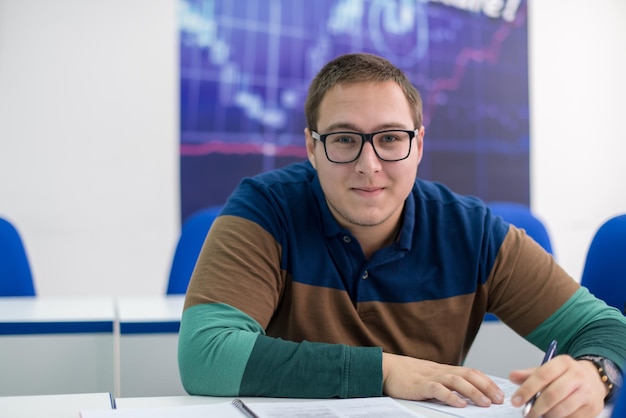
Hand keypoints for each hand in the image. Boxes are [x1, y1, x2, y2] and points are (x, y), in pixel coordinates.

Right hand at [381, 352, 504, 406]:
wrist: (387, 368)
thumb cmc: (408, 375)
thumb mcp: (431, 376)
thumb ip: (446, 382)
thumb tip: (464, 393)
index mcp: (445, 370)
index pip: (472, 372)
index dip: (487, 382)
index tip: (499, 393)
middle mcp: (441, 371)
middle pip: (469, 375)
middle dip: (487, 387)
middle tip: (499, 399)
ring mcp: (431, 377)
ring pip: (457, 381)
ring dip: (474, 392)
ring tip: (485, 403)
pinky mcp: (420, 385)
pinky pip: (438, 390)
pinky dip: (451, 397)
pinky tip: (460, 404)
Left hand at [509, 355, 606, 417]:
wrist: (593, 380)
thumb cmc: (565, 376)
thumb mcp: (548, 369)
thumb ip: (530, 374)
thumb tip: (512, 376)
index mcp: (564, 362)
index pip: (542, 375)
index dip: (527, 389)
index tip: (516, 400)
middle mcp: (578, 376)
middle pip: (552, 394)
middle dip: (536, 407)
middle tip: (527, 413)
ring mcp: (587, 393)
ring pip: (562, 410)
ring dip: (547, 415)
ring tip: (541, 413)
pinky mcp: (593, 409)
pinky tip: (555, 414)